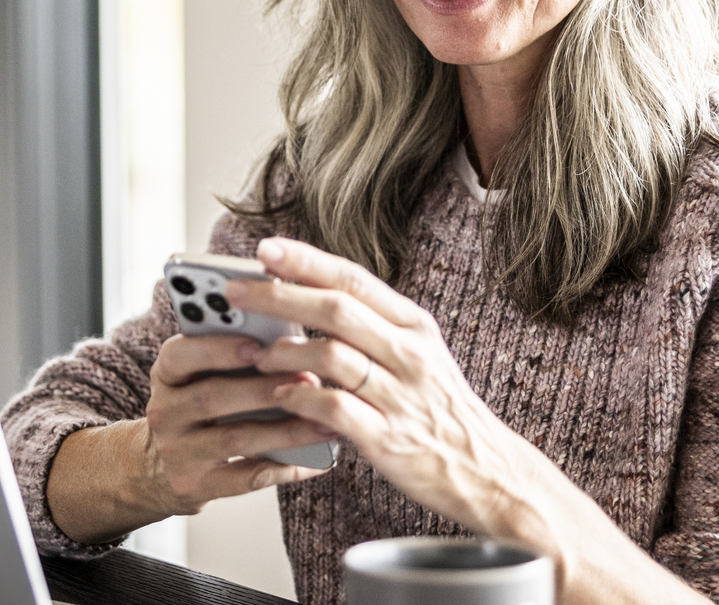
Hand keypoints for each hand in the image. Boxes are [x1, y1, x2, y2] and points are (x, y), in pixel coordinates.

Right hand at [45, 332, 332, 543]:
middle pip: (213, 397)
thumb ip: (231, 355)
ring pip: (235, 439)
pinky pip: (246, 478)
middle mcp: (165, 411)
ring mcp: (177, 452)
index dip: (218, 349)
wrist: (158, 467)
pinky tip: (317, 460)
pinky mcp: (195, 486)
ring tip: (326, 422)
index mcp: (167, 373)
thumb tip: (291, 343)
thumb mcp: (197, 375)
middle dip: (265, 388)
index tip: (257, 344)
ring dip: (286, 430)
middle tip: (310, 379)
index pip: (180, 354)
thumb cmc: (197, 406)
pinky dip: (286, 468)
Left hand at [222, 237, 539, 535]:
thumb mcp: (418, 354)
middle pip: (337, 309)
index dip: (306, 261)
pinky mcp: (387, 438)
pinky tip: (280, 396)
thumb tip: (306, 297)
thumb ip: (370, 327)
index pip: (354, 279)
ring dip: (285, 351)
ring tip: (256, 354)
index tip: (264, 249)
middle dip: (280, 297)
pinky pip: (333, 409)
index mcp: (414, 326)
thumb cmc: (438, 409)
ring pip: (333, 356)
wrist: (483, 470)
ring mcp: (400, 396)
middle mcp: (410, 354)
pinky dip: (300, 399)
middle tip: (235, 294)